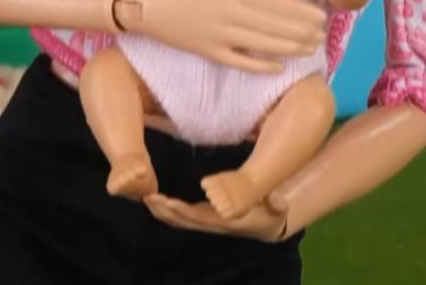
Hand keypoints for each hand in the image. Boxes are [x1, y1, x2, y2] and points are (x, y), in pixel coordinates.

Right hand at [122, 0, 326, 74]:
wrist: (144, 9)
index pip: (273, 2)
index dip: (298, 10)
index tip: (318, 15)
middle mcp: (230, 14)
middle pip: (273, 24)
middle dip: (301, 30)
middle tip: (322, 34)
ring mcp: (221, 35)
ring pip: (262, 43)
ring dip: (288, 46)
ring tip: (309, 49)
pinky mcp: (210, 52)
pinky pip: (240, 61)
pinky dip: (260, 66)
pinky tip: (278, 67)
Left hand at [144, 192, 289, 241]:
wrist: (267, 226)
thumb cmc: (271, 213)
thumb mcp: (278, 209)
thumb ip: (277, 204)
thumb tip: (277, 200)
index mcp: (227, 221)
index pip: (203, 218)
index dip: (185, 212)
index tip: (170, 203)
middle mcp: (213, 223)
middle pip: (185, 221)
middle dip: (167, 211)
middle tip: (149, 198)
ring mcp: (206, 221)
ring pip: (180, 220)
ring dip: (162, 212)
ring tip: (146, 199)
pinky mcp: (203, 216)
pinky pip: (182, 216)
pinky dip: (167, 211)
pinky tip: (153, 201)